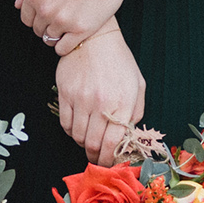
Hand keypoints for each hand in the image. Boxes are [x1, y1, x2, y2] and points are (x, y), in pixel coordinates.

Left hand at [15, 0, 130, 55]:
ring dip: (58, 35)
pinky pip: (62, 49)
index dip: (38, 18)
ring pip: (50, 40)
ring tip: (71, 24)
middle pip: (38, 31)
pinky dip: (67, 46)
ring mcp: (62, 21)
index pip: (27, 19)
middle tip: (64, 17)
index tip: (51, 13)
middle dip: (48, 26)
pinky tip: (75, 35)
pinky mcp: (80, 30)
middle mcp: (45, 9)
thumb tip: (17, 6)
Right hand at [55, 27, 146, 163]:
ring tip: (88, 143)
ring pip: (78, 136)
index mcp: (123, 103)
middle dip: (95, 158)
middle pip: (93, 144)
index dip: (109, 160)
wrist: (95, 37)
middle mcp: (101, 103)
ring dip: (83, 144)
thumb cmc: (119, 61)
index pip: (113, 143)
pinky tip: (78, 129)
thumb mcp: (137, 85)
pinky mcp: (65, 93)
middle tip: (96, 160)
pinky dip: (71, 132)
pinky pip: (65, 123)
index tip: (108, 165)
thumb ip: (136, 111)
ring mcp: (81, 99)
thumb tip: (128, 136)